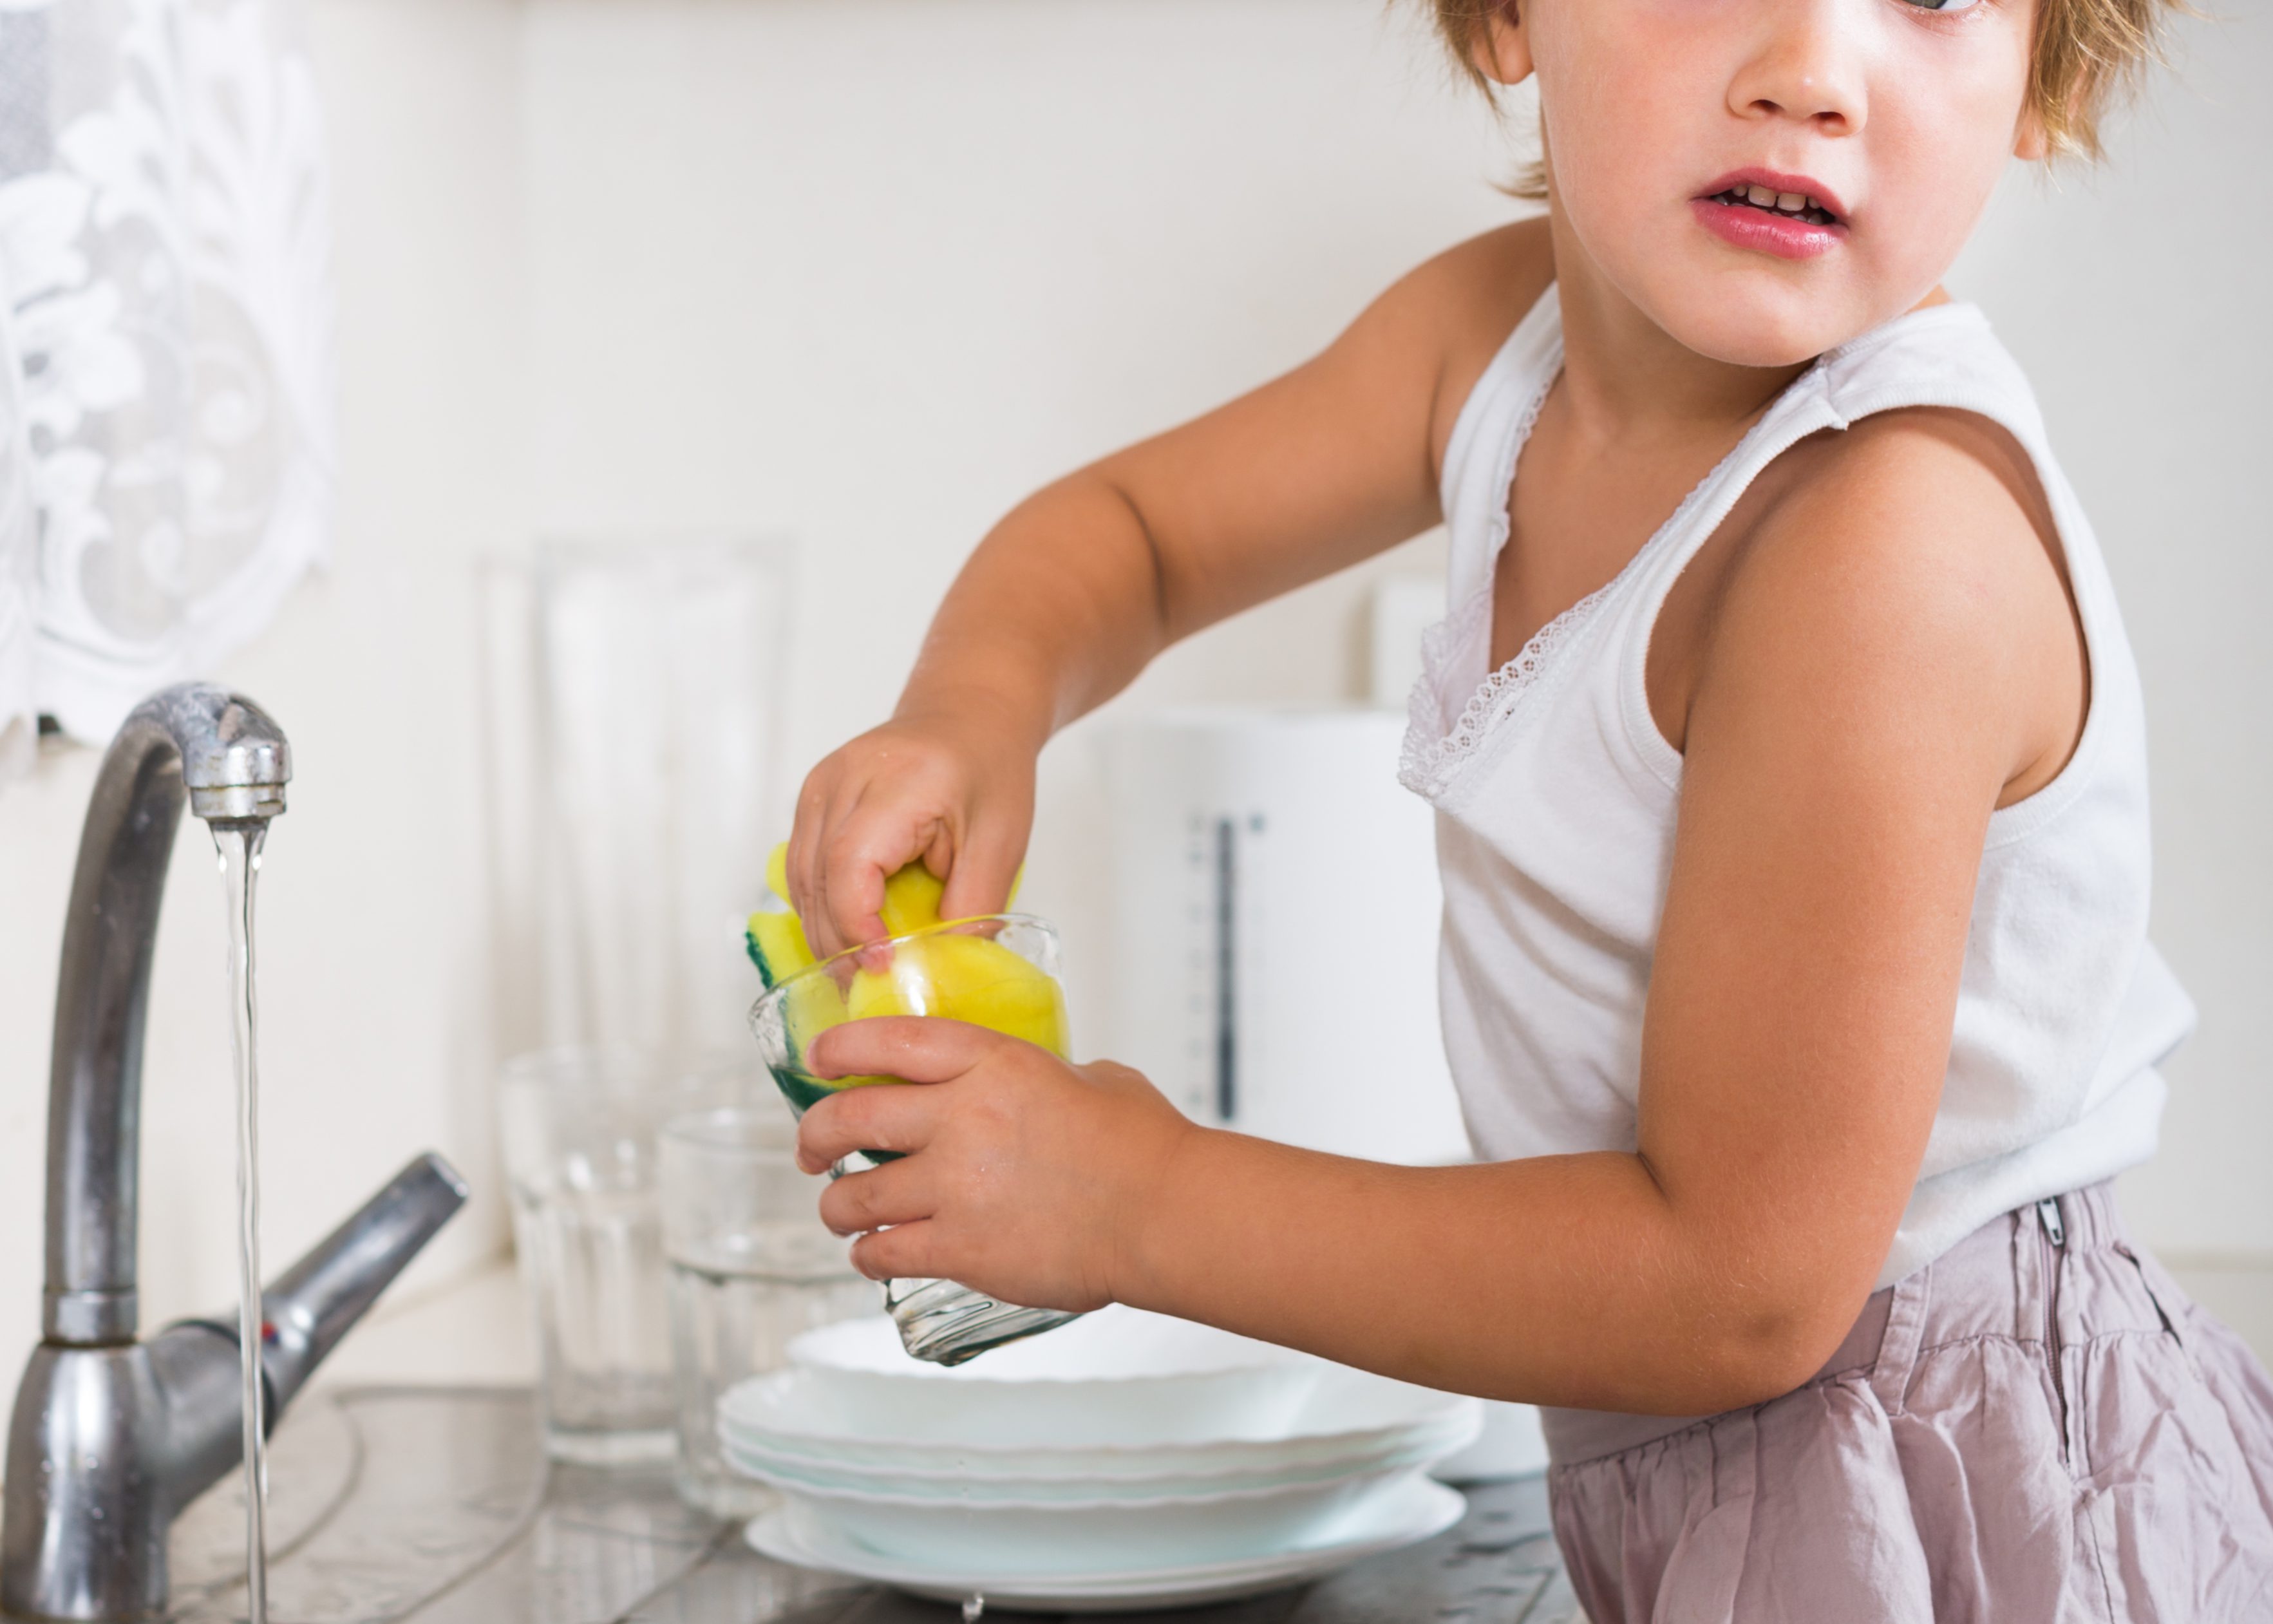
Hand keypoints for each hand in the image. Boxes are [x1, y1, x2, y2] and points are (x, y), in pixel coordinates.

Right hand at [785, 707, 1036, 957]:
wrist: (967, 714)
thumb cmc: (988, 770)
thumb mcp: (1000, 843)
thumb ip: (972, 908)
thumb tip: (940, 971)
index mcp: (897, 783)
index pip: (850, 865)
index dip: (857, 926)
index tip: (882, 966)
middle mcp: (843, 779)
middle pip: (817, 879)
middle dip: (839, 943)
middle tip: (869, 988)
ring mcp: (819, 786)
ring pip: (801, 879)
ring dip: (825, 931)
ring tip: (857, 973)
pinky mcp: (812, 798)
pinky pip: (803, 866)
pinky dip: (821, 906)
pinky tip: (848, 935)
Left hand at [795, 1018, 1195, 1312]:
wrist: (1166, 1213)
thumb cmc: (1144, 1145)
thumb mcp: (1088, 1076)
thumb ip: (1035, 1075)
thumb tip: (1018, 1087)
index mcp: (994, 1063)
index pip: (888, 1042)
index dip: (840, 1049)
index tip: (818, 1059)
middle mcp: (963, 1118)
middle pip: (849, 1119)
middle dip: (813, 1136)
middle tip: (808, 1148)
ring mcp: (957, 1187)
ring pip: (854, 1197)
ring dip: (836, 1205)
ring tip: (840, 1211)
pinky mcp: (962, 1250)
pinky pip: (883, 1253)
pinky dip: (867, 1255)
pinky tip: (873, 1254)